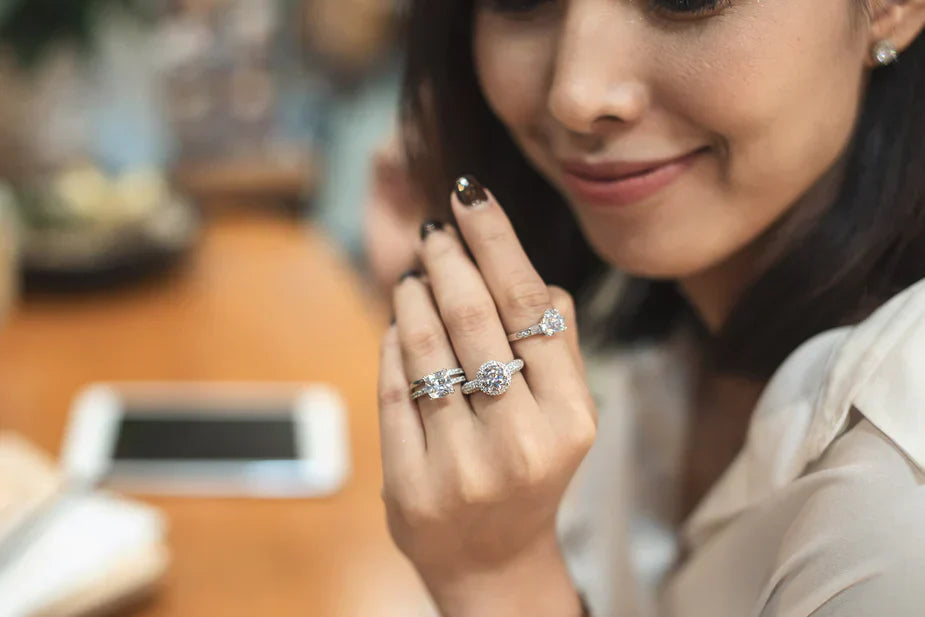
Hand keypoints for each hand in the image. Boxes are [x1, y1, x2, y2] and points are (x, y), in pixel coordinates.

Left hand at [377, 176, 596, 615]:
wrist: (491, 560)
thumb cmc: (531, 469)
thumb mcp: (567, 415)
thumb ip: (554, 341)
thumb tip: (520, 267)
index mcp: (572, 419)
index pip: (530, 306)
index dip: (496, 241)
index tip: (471, 195)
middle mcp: (521, 442)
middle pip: (474, 317)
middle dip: (448, 258)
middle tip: (436, 229)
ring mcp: (461, 466)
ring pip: (425, 347)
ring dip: (414, 295)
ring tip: (416, 272)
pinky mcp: (411, 484)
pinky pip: (393, 388)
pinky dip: (392, 343)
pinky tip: (398, 322)